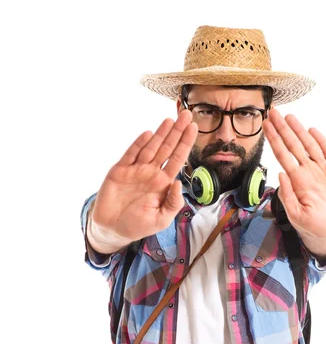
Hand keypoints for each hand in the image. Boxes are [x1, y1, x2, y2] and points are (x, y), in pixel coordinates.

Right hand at [91, 110, 197, 240]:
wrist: (113, 229)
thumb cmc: (139, 225)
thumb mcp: (161, 219)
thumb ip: (173, 203)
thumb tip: (179, 183)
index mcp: (163, 183)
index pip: (178, 159)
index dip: (185, 143)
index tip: (193, 128)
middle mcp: (151, 173)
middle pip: (167, 148)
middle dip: (177, 132)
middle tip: (186, 114)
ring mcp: (136, 170)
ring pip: (151, 148)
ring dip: (160, 134)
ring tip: (170, 119)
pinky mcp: (120, 171)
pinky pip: (131, 154)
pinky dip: (139, 144)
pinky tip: (149, 134)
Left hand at [263, 109, 325, 255]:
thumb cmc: (316, 227)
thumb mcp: (297, 215)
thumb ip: (288, 196)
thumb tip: (281, 174)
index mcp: (297, 181)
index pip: (282, 155)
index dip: (274, 140)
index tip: (265, 126)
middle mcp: (308, 172)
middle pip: (293, 145)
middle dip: (282, 129)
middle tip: (272, 112)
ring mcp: (324, 170)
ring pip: (309, 145)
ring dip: (299, 131)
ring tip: (288, 117)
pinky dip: (321, 141)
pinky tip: (311, 131)